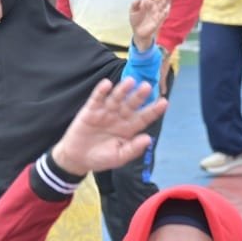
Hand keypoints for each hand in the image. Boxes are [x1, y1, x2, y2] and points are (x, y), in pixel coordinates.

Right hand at [51, 78, 167, 176]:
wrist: (77, 159)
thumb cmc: (101, 158)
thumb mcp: (119, 157)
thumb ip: (133, 148)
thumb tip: (149, 139)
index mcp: (129, 128)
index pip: (144, 118)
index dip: (154, 110)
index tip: (164, 102)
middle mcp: (119, 117)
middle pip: (131, 105)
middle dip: (139, 96)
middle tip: (147, 86)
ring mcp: (105, 112)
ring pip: (116, 99)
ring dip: (122, 90)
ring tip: (130, 81)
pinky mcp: (90, 110)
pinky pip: (97, 99)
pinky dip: (101, 91)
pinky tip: (107, 84)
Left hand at [129, 0, 171, 51]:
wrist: (138, 32)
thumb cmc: (136, 20)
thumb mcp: (132, 11)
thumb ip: (135, 4)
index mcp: (148, 2)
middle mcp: (155, 6)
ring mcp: (158, 12)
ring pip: (164, 4)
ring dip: (166, 0)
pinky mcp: (159, 20)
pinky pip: (163, 15)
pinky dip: (165, 12)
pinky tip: (167, 8)